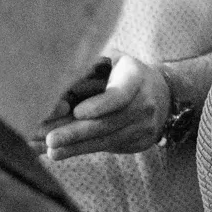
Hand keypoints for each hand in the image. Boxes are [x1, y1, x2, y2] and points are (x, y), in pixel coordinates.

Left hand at [36, 54, 171, 158]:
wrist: (160, 92)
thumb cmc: (121, 71)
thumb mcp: (110, 58)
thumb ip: (88, 67)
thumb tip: (54, 85)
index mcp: (136, 75)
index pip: (120, 94)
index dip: (100, 105)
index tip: (77, 112)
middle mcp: (145, 102)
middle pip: (109, 122)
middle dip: (77, 132)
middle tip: (51, 139)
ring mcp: (145, 125)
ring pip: (106, 140)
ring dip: (76, 147)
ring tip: (50, 151)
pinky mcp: (141, 142)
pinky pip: (109, 147)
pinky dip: (82, 150)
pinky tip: (61, 153)